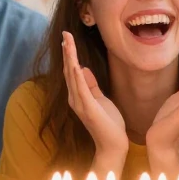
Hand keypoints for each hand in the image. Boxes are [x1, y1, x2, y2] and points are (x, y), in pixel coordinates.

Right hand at [62, 31, 127, 156]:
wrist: (113, 145)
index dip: (69, 55)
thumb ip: (92, 85)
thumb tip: (84, 68)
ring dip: (69, 58)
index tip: (67, 39)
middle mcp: (75, 98)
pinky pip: (81, 88)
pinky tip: (74, 63)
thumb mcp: (101, 99)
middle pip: (68, 70)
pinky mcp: (88, 108)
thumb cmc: (109, 124)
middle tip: (65, 34)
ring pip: (72, 76)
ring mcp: (80, 103)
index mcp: (78, 95)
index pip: (71, 71)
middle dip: (67, 51)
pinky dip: (76, 75)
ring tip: (67, 42)